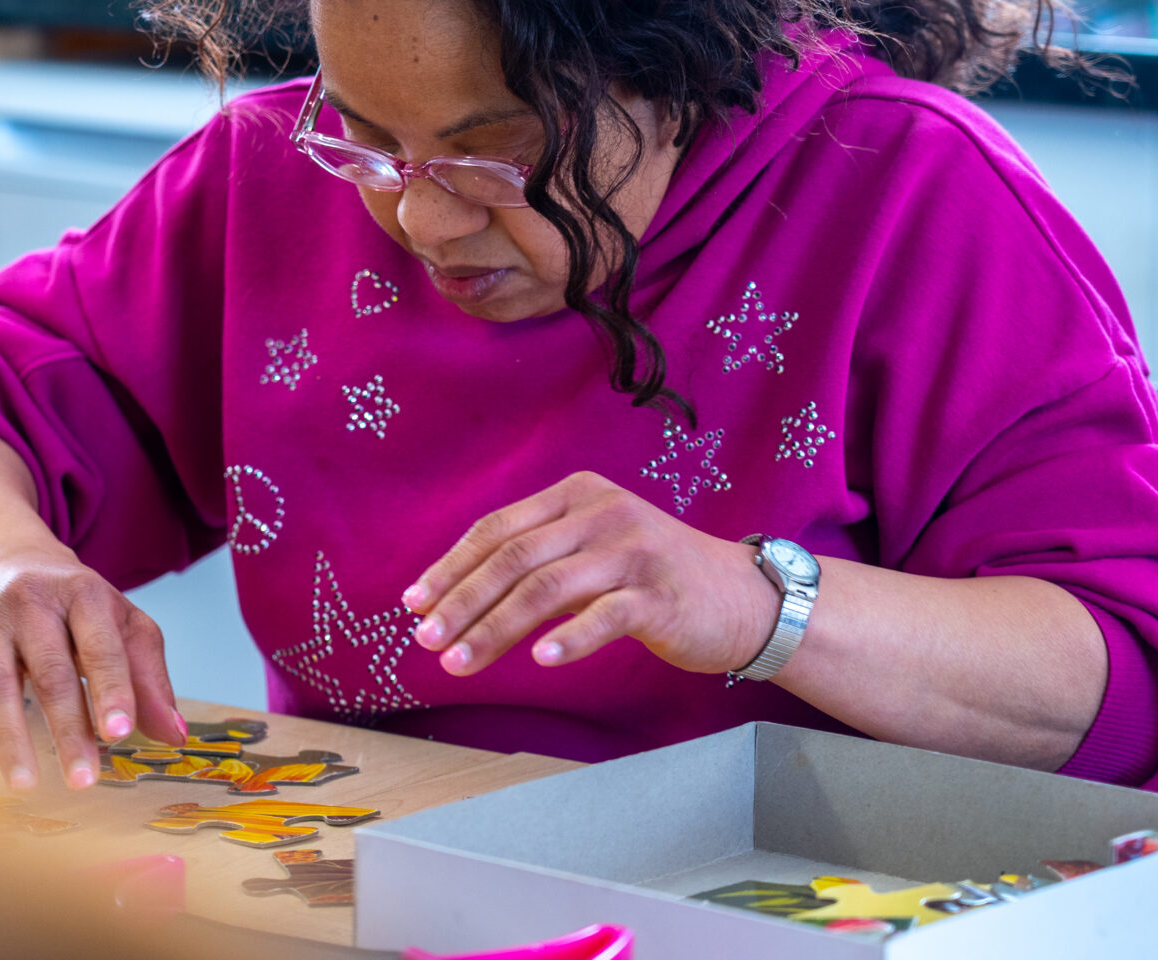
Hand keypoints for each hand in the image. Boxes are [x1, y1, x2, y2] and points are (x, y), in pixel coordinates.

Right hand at [0, 547, 184, 791]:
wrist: (11, 562)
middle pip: (50, 670)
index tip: (120, 733)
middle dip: (67, 727)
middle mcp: (33, 603)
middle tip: (83, 780)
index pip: (101, 646)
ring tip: (24, 784)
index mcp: (84, 594)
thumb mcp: (125, 627)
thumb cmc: (80, 608)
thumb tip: (173, 737)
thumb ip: (150, 680)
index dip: (112, 689)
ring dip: (9, 735)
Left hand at [402, 471, 775, 676]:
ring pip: (546, 589)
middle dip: (461, 602)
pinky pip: (604, 616)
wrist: (744, 597)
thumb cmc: (654, 579)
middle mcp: (602, 513)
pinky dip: (569, 638)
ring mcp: (633, 551)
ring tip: (460, 662)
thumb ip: (540, 557)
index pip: (497, 529)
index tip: (413, 603)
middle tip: (426, 640)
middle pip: (513, 559)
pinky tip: (540, 660)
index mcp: (577, 495)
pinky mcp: (660, 594)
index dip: (451, 567)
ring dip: (495, 629)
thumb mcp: (594, 547)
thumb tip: (458, 596)